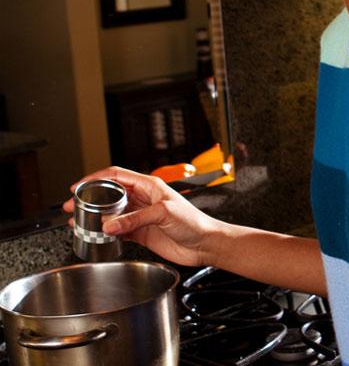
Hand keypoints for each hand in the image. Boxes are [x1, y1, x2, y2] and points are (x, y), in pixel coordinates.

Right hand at [63, 167, 221, 266]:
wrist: (205, 243)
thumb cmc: (194, 222)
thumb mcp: (164, 214)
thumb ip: (135, 218)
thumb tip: (109, 225)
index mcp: (149, 186)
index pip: (116, 176)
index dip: (95, 179)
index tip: (78, 186)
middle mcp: (144, 199)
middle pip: (110, 194)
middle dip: (90, 198)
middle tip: (72, 207)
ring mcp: (141, 216)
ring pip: (112, 213)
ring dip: (95, 217)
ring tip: (78, 222)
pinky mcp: (142, 232)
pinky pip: (119, 230)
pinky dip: (106, 232)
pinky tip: (96, 235)